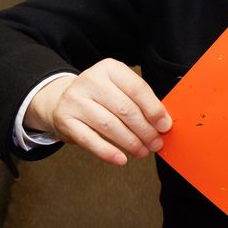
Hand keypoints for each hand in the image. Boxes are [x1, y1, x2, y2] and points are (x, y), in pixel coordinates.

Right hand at [25, 58, 171, 164]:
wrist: (62, 100)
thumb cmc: (99, 96)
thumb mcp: (119, 88)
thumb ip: (139, 102)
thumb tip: (162, 123)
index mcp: (109, 68)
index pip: (137, 88)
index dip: (153, 110)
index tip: (164, 126)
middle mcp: (90, 80)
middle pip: (124, 109)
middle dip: (144, 130)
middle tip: (156, 143)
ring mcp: (75, 100)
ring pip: (109, 125)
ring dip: (130, 142)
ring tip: (142, 151)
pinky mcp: (65, 120)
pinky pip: (90, 140)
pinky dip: (108, 152)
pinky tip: (121, 159)